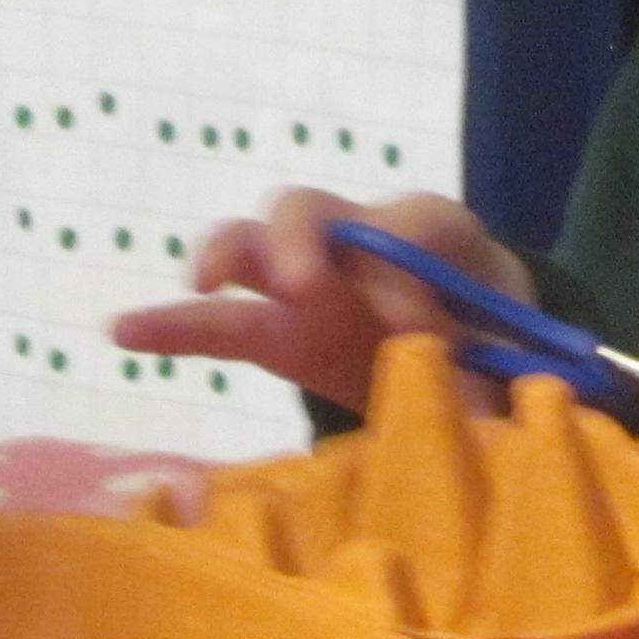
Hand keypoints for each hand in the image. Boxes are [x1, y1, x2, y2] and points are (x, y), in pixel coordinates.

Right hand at [109, 186, 524, 415]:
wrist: (482, 339)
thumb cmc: (503, 337)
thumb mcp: (518, 352)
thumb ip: (506, 383)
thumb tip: (493, 429)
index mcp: (432, 231)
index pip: (407, 228)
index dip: (409, 275)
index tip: (426, 334)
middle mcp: (356, 238)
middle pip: (309, 208)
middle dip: (301, 239)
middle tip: (305, 284)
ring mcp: (307, 281)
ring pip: (251, 244)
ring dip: (227, 258)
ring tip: (205, 284)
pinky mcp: (278, 332)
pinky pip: (216, 323)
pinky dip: (170, 325)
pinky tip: (120, 331)